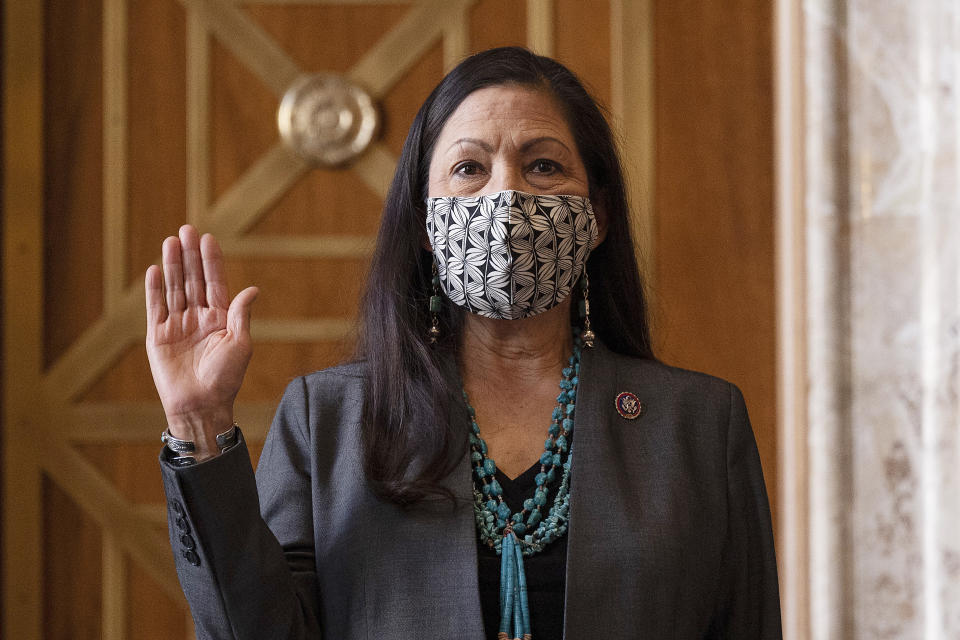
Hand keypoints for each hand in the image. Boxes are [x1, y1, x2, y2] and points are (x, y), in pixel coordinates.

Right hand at [145, 225, 257, 456]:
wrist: (201, 404)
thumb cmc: (225, 378)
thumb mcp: (240, 344)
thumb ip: (240, 314)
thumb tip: (252, 289)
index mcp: (220, 318)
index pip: (215, 283)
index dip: (211, 261)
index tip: (209, 239)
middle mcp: (198, 318)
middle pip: (193, 280)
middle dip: (191, 255)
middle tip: (187, 229)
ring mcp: (177, 325)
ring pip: (174, 288)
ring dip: (173, 265)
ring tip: (171, 241)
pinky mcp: (157, 335)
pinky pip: (155, 307)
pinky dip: (155, 288)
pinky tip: (156, 269)